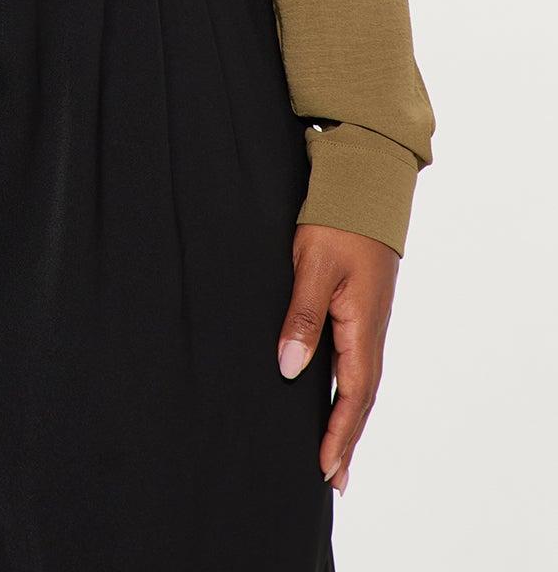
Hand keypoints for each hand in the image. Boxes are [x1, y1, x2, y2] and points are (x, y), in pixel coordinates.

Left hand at [276, 222, 398, 495]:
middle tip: (333, 479)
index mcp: (362, 325)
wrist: (366, 182)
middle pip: (362, 396)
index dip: (339, 433)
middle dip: (347, 438)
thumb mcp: (313, 266)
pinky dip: (348, 388)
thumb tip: (291, 369)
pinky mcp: (361, 306)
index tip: (325, 469)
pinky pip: (356, 359)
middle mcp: (370, 329)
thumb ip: (303, 317)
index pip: (354, 394)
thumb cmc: (338, 221)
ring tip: (334, 452)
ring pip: (360, 380)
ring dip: (348, 417)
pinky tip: (334, 394)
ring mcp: (368, 319)